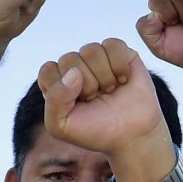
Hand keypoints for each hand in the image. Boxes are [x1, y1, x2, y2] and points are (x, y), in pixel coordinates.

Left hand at [38, 40, 174, 181]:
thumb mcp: (61, 127)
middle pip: (70, 59)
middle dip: (87, 86)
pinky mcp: (120, 53)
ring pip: (91, 50)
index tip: (78, 107)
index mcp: (57, 82)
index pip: (49, 70)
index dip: (64, 89)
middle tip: (97, 100)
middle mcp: (75, 67)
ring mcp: (97, 58)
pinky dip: (119, 66)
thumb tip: (74, 72)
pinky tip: (123, 80)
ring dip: (104, 77)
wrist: (133, 136)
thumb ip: (54, 100)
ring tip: (110, 91)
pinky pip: (113, 45)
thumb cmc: (96, 132)